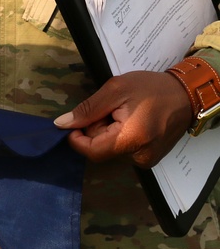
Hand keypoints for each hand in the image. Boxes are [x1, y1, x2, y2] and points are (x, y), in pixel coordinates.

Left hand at [54, 70, 192, 167]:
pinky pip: (123, 150)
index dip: (77, 138)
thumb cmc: (151, 88)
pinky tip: (130, 122)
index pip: (91, 152)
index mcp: (131, 140)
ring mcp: (146, 160)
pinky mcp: (150, 158)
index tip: (76, 122)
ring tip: (123, 114)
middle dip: (96, 129)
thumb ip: (88, 110)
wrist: (187, 95)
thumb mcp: (115, 90)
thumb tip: (61, 125)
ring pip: (111, 149)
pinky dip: (120, 137)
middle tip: (110, 109)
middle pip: (100, 149)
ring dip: (108, 132)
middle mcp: (140, 157)